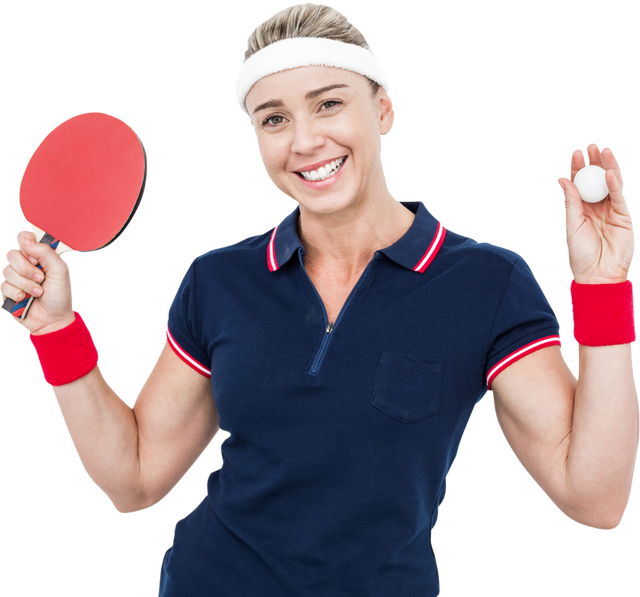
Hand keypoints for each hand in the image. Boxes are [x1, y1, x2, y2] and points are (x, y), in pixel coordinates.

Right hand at [0, 229, 75, 333]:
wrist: (54, 321)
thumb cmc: (60, 296)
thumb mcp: (60, 271)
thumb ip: (46, 253)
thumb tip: (26, 241)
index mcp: (38, 256)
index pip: (22, 236)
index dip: (25, 243)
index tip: (34, 255)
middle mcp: (23, 263)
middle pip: (10, 253)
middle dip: (26, 269)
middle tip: (41, 278)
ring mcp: (12, 278)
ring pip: (5, 270)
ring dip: (24, 284)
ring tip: (38, 292)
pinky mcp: (4, 292)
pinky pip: (2, 286)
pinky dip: (16, 293)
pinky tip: (25, 299)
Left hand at [555, 141, 635, 284]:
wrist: (598, 275)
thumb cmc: (580, 254)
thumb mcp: (571, 225)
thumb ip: (570, 202)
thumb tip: (561, 178)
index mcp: (579, 207)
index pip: (578, 183)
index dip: (577, 167)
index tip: (575, 151)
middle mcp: (596, 206)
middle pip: (595, 179)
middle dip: (593, 161)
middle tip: (589, 144)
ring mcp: (611, 209)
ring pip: (611, 183)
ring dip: (607, 165)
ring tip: (604, 148)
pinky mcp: (625, 216)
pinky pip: (620, 197)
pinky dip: (615, 184)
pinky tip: (610, 172)